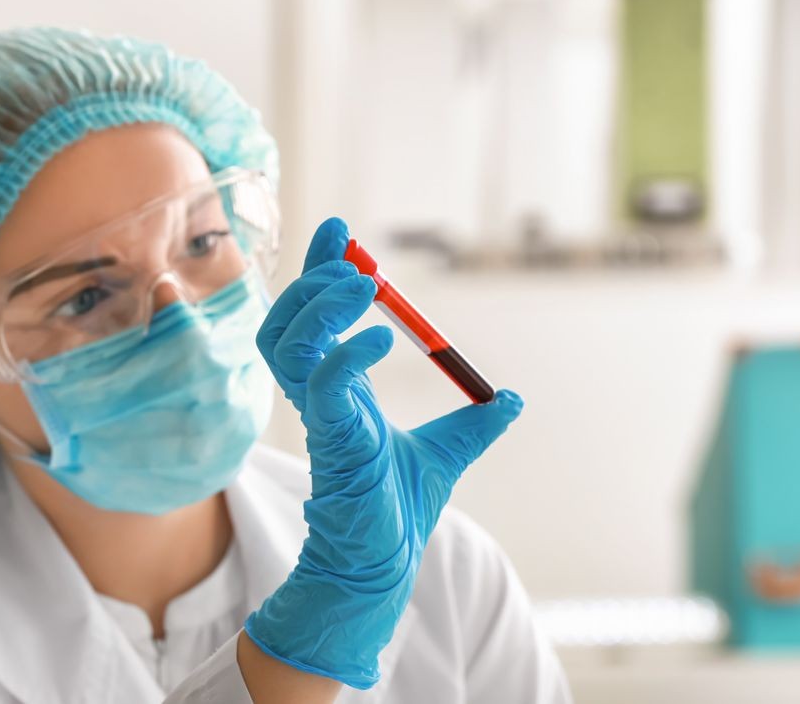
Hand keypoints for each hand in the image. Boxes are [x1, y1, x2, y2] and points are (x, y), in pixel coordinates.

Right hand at [244, 218, 523, 688]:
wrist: (385, 569)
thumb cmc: (398, 515)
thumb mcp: (448, 454)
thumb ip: (475, 423)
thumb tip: (512, 398)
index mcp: (340, 392)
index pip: (315, 318)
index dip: (321, 271)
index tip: (339, 232)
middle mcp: (320, 397)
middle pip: (289, 321)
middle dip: (312, 279)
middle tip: (352, 257)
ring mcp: (319, 418)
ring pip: (288, 344)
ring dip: (318, 305)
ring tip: (362, 284)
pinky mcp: (330, 442)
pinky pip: (320, 387)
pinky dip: (344, 356)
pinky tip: (380, 344)